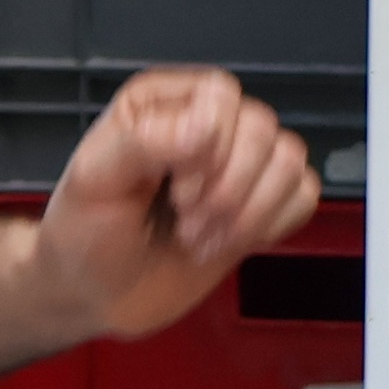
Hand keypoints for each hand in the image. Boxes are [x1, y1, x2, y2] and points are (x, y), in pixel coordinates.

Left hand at [29, 69, 319, 346]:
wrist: (96, 293)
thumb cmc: (84, 233)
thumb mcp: (94, 180)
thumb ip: (143, 141)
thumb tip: (206, 129)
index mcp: (162, 103)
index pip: (222, 96)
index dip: (210, 143)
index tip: (176, 185)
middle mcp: (207, 124)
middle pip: (262, 129)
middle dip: (227, 187)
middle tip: (186, 218)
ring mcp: (240, 164)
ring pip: (290, 162)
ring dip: (249, 211)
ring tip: (201, 235)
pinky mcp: (263, 202)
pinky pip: (304, 196)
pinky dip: (270, 225)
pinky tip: (228, 240)